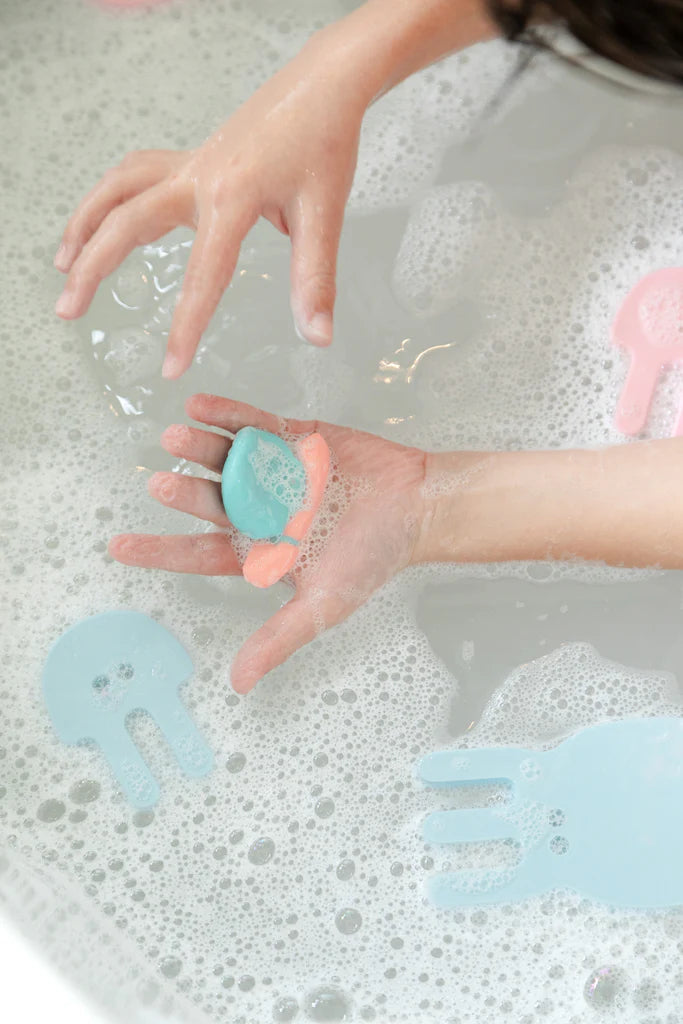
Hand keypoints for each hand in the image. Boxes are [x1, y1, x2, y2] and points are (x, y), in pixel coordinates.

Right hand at [54, 34, 366, 376]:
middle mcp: (199, 177)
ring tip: (64, 265)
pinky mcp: (191, 159)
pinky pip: (135, 175)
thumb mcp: (325, 214)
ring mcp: (190, 164)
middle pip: (127, 221)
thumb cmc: (324, 144)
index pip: (203, 276)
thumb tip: (318, 337)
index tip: (170, 369)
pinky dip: (109, 198)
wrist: (323, 84)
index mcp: (232, 197)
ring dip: (85, 224)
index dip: (185, 326)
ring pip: (118, 190)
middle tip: (67, 310)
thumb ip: (315, 279)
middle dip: (93, 267)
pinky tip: (104, 222)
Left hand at [109, 394, 426, 692]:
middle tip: (161, 484)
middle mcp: (259, 510)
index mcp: (260, 550)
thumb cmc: (375, 557)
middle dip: (185, 494)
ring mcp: (273, 472)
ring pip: (226, 460)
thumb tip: (239, 683)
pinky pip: (255, 425)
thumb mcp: (324, 605)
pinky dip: (229, 415)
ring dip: (200, 449)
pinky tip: (201, 406)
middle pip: (211, 501)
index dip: (160, 550)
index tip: (118, 546)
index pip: (199, 553)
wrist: (418, 507)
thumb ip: (279, 638)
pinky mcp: (293, 438)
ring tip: (176, 437)